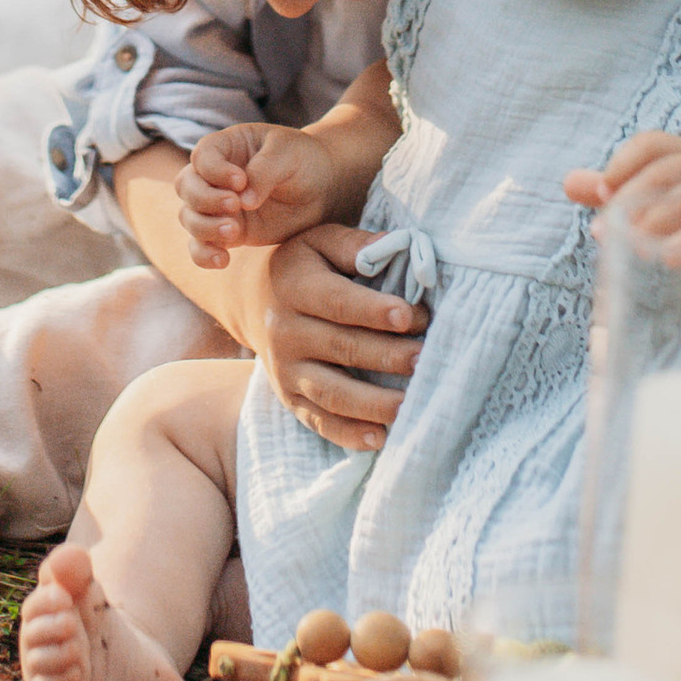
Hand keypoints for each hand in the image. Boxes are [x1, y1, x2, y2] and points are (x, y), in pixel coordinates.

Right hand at [180, 122, 342, 269]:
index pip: (202, 156)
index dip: (214, 170)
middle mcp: (215, 176)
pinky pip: (201, 246)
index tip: (240, 181)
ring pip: (189, 217)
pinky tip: (223, 260)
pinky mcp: (229, 232)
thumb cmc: (303, 160)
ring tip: (234, 232)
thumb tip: (245, 201)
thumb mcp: (288, 153)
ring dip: (205, 227)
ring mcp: (219, 206)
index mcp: (226, 146)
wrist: (323, 188)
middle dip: (205, 199)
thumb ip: (265, 170)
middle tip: (235, 206)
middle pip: (186, 186)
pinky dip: (204, 255)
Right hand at [227, 224, 425, 452]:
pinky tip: (381, 438)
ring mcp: (285, 370)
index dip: (373, 310)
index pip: (338, 302)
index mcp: (296, 287)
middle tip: (426, 359)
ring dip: (373, 403)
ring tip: (410, 407)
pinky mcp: (289, 399)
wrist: (253, 300)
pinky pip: (319, 422)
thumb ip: (356, 246)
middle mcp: (285, 331)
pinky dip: (350, 435)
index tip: (410, 315)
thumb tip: (397, 246)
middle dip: (388, 356)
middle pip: (341, 348)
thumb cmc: (303, 266)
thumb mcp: (321, 241)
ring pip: (331, 393)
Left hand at [569, 131, 680, 370]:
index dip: (621, 165)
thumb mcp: (650, 205)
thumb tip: (567, 183)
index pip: (649, 142)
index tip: (600, 194)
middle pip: (661, 171)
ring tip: (629, 243)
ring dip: (649, 223)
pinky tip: (664, 258)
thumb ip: (613, 192)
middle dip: (628, 199)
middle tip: (605, 227)